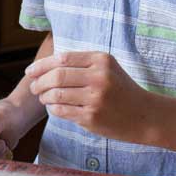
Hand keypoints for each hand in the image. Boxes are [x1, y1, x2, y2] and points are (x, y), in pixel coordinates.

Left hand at [25, 50, 156, 143]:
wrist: (145, 115)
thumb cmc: (121, 90)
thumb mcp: (107, 68)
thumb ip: (81, 63)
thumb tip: (45, 66)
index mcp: (100, 60)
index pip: (62, 59)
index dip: (41, 65)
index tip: (30, 71)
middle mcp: (99, 76)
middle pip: (56, 76)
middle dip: (38, 82)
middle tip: (33, 88)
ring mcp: (95, 98)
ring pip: (56, 94)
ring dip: (44, 96)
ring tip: (43, 98)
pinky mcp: (92, 117)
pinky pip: (62, 110)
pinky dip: (53, 108)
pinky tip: (53, 107)